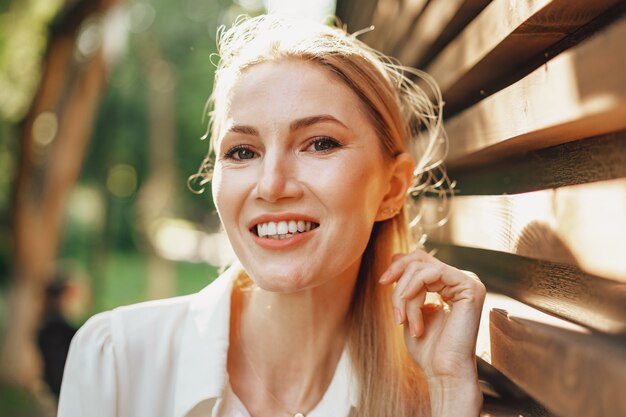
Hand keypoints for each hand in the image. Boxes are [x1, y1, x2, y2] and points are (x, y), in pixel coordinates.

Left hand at [379, 249, 485, 414]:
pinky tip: (409, 308)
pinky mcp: (470, 287)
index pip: (419, 260)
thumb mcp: (410, 308)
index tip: (383, 283)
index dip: (397, 267)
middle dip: (398, 282)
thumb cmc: (428, 348)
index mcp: (449, 284)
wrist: (443, 372)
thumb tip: (396, 256)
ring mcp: (468, 282)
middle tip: (394, 310)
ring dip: (405, 295)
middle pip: (418, 259)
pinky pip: (433, 272)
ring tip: (404, 320)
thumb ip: (407, 284)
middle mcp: (460, 280)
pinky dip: (414, 289)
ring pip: (421, 267)